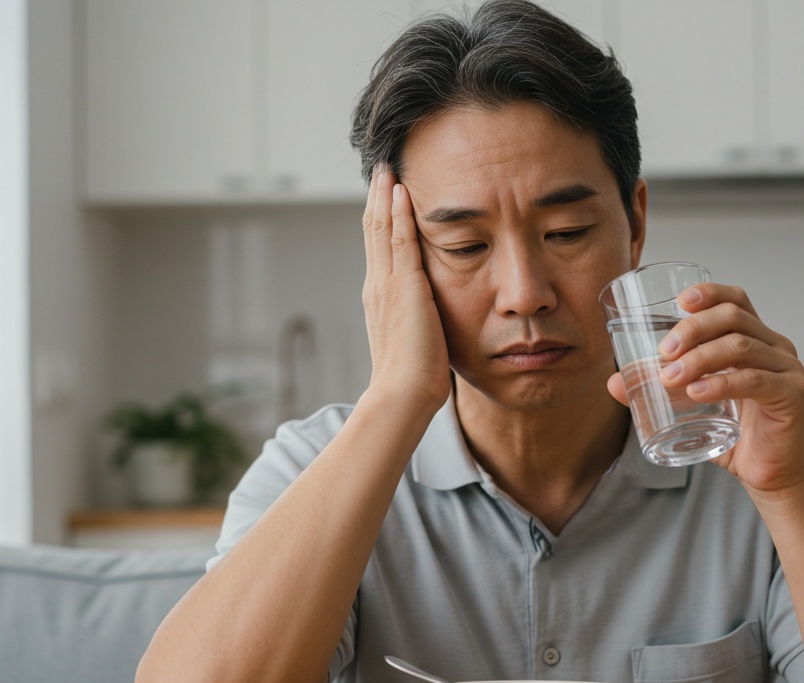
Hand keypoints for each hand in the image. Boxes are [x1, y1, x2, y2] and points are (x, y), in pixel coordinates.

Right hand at [361, 163, 451, 411]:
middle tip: (382, 168)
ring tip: (389, 168)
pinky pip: (399, 242)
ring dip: (385, 196)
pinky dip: (398, 214)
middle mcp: (377, 285)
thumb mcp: (416, 337)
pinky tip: (402, 192)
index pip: (378, 247)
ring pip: (381, 229)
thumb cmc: (415, 376)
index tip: (385, 193)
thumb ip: (420, 317)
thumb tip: (431, 312)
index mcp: (380, 296)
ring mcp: (387, 285)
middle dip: (378, 197)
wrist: (404, 393)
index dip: (380, 218)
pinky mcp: (404, 287)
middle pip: (373, 230)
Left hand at [606, 283, 803, 498]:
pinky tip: (697, 392)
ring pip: (741, 346)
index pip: (736, 301)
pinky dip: (722, 383)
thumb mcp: (694, 407)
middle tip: (664, 351)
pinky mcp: (794, 395)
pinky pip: (755, 380)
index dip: (710, 293)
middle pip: (734, 317)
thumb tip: (615, 382)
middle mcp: (776, 347)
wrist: (770, 475)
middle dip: (694, 328)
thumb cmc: (735, 436)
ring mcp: (789, 369)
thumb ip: (660, 391)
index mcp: (757, 339)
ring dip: (700, 358)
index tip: (680, 301)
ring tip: (670, 378)